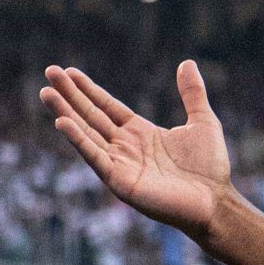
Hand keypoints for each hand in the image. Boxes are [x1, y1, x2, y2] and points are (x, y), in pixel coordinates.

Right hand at [41, 61, 232, 235]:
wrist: (215, 201)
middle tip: (49, 72)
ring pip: (87, 133)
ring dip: (65, 113)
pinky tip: (63, 123)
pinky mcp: (119, 181)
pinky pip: (95, 157)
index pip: (107, 107)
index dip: (88, 89)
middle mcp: (125, 147)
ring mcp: (120, 163)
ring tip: (47, 92)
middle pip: (91, 116)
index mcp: (140, 132)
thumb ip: (192, 93)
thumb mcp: (202, 122)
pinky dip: (79, 140)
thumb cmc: (210, 167)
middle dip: (69, 95)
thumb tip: (187, 63)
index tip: (69, 72)